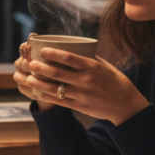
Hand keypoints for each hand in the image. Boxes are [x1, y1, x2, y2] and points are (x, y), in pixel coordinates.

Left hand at [13, 43, 148, 125]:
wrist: (126, 105)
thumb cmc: (115, 81)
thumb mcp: (104, 66)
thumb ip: (88, 58)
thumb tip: (72, 48)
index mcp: (92, 67)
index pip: (69, 58)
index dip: (54, 53)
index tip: (42, 50)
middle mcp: (86, 80)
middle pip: (58, 73)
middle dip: (41, 68)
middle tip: (30, 63)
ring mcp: (82, 94)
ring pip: (55, 88)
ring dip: (39, 83)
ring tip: (28, 78)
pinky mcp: (80, 106)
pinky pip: (60, 101)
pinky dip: (47, 97)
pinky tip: (37, 93)